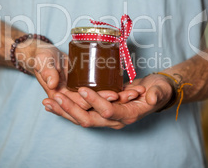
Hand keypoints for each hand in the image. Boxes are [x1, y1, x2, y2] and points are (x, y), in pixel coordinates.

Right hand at [26, 40, 142, 123]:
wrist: (43, 54)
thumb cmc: (41, 57)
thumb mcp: (43, 62)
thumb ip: (47, 71)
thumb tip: (54, 83)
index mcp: (62, 98)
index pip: (83, 103)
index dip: (99, 100)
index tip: (114, 94)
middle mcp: (74, 99)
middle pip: (98, 104)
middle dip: (117, 100)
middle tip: (134, 93)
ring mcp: (82, 94)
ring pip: (103, 98)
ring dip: (121, 96)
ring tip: (137, 91)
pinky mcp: (88, 87)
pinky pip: (104, 90)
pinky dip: (117, 88)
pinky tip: (131, 85)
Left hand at [42, 74, 172, 128]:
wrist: (155, 92)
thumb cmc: (158, 90)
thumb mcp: (160, 90)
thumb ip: (156, 93)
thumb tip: (150, 97)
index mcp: (128, 115)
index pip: (107, 111)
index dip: (94, 101)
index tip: (82, 88)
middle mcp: (114, 120)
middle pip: (88, 119)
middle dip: (70, 109)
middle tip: (55, 96)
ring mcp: (106, 117)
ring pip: (80, 118)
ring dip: (63, 111)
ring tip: (47, 102)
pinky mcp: (100, 111)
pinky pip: (81, 113)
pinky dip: (66, 109)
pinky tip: (53, 102)